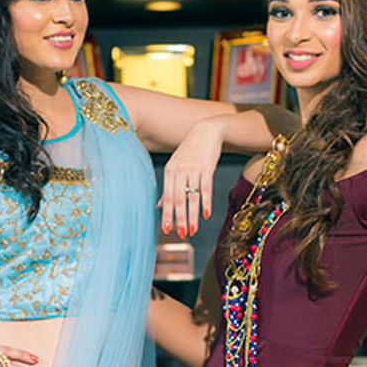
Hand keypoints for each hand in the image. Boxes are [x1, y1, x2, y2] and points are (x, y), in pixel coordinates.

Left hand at [160, 118, 223, 238]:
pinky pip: (206, 188)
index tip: (166, 230)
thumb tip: (159, 206)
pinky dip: (206, 203)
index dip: (167, 215)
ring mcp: (193, 168)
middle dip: (179, 219)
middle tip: (181, 235)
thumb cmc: (190, 151)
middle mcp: (180, 170)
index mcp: (169, 171)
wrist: (207, 131)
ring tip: (193, 230)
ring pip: (192, 197)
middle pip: (178, 199)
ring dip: (193, 216)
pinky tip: (207, 215)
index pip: (167, 197)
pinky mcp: (207, 167)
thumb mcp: (176, 166)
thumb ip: (168, 186)